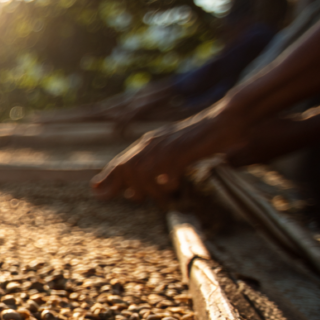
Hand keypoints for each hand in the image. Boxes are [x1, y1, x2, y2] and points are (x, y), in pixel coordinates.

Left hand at [92, 102, 247, 200]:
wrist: (225, 121)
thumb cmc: (201, 141)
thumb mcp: (172, 154)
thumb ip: (152, 170)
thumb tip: (131, 193)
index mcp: (149, 143)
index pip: (121, 162)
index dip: (107, 177)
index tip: (95, 190)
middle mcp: (153, 143)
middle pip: (127, 168)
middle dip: (125, 186)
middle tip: (134, 197)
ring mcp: (166, 146)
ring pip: (143, 173)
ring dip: (151, 189)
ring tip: (165, 193)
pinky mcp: (182, 150)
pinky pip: (165, 173)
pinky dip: (168, 184)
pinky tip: (175, 184)